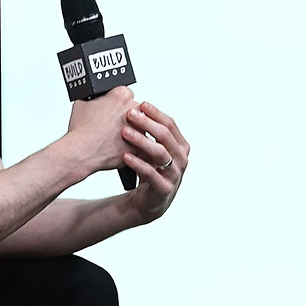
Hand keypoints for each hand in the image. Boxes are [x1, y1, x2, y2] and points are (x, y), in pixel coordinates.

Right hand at [65, 85, 136, 174]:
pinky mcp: (139, 146)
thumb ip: (95, 98)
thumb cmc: (82, 130)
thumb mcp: (82, 103)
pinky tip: (120, 147)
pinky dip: (131, 146)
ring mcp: (139, 128)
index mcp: (121, 95)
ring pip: (140, 128)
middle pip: (135, 109)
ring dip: (132, 131)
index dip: (118, 102)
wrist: (81, 151)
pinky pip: (139, 145)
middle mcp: (133, 109)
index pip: (125, 94)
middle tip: (114, 123)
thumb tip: (97, 98)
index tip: (113, 107)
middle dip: (128, 116)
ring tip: (116, 137)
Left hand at [119, 101, 188, 221]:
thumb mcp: (152, 149)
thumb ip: (149, 133)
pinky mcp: (164, 188)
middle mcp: (181, 159)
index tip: (141, 104)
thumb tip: (134, 107)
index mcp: (180, 146)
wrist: (149, 200)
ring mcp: (175, 174)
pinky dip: (138, 163)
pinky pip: (151, 173)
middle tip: (130, 114)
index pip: (170, 124)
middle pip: (166, 136)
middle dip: (147, 123)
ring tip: (125, 132)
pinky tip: (125, 156)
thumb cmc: (151, 170)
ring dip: (141, 141)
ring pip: (160, 153)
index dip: (155, 113)